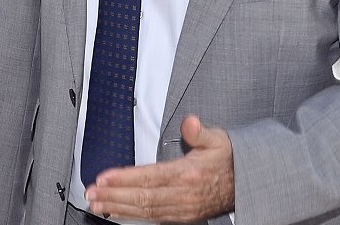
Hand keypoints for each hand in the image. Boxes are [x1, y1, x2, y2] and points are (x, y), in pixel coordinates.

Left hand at [86, 115, 234, 222]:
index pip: (150, 177)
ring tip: (97, 203)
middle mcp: (184, 195)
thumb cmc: (229, 160)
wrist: (247, 183)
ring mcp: (183, 208)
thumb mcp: (219, 140)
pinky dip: (132, 215)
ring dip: (118, 207)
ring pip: (145, 211)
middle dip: (114, 195)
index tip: (104, 177)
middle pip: (143, 197)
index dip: (124, 178)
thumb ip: (200, 132)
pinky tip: (116, 211)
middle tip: (92, 192)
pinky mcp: (183, 216)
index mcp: (189, 174)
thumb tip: (190, 122)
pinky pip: (153, 217)